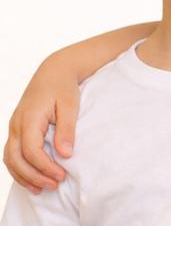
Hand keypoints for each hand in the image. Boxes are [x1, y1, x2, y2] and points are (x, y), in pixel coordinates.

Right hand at [3, 64, 79, 192]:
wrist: (54, 71)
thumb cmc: (63, 87)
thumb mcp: (70, 105)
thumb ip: (67, 130)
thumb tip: (65, 154)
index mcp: (29, 118)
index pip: (31, 151)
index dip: (44, 167)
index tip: (61, 176)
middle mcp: (16, 125)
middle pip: (15, 159)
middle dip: (34, 176)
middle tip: (55, 185)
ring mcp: (14, 127)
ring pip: (9, 159)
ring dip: (24, 176)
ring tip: (43, 189)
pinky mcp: (17, 130)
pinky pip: (12, 154)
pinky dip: (20, 169)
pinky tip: (34, 180)